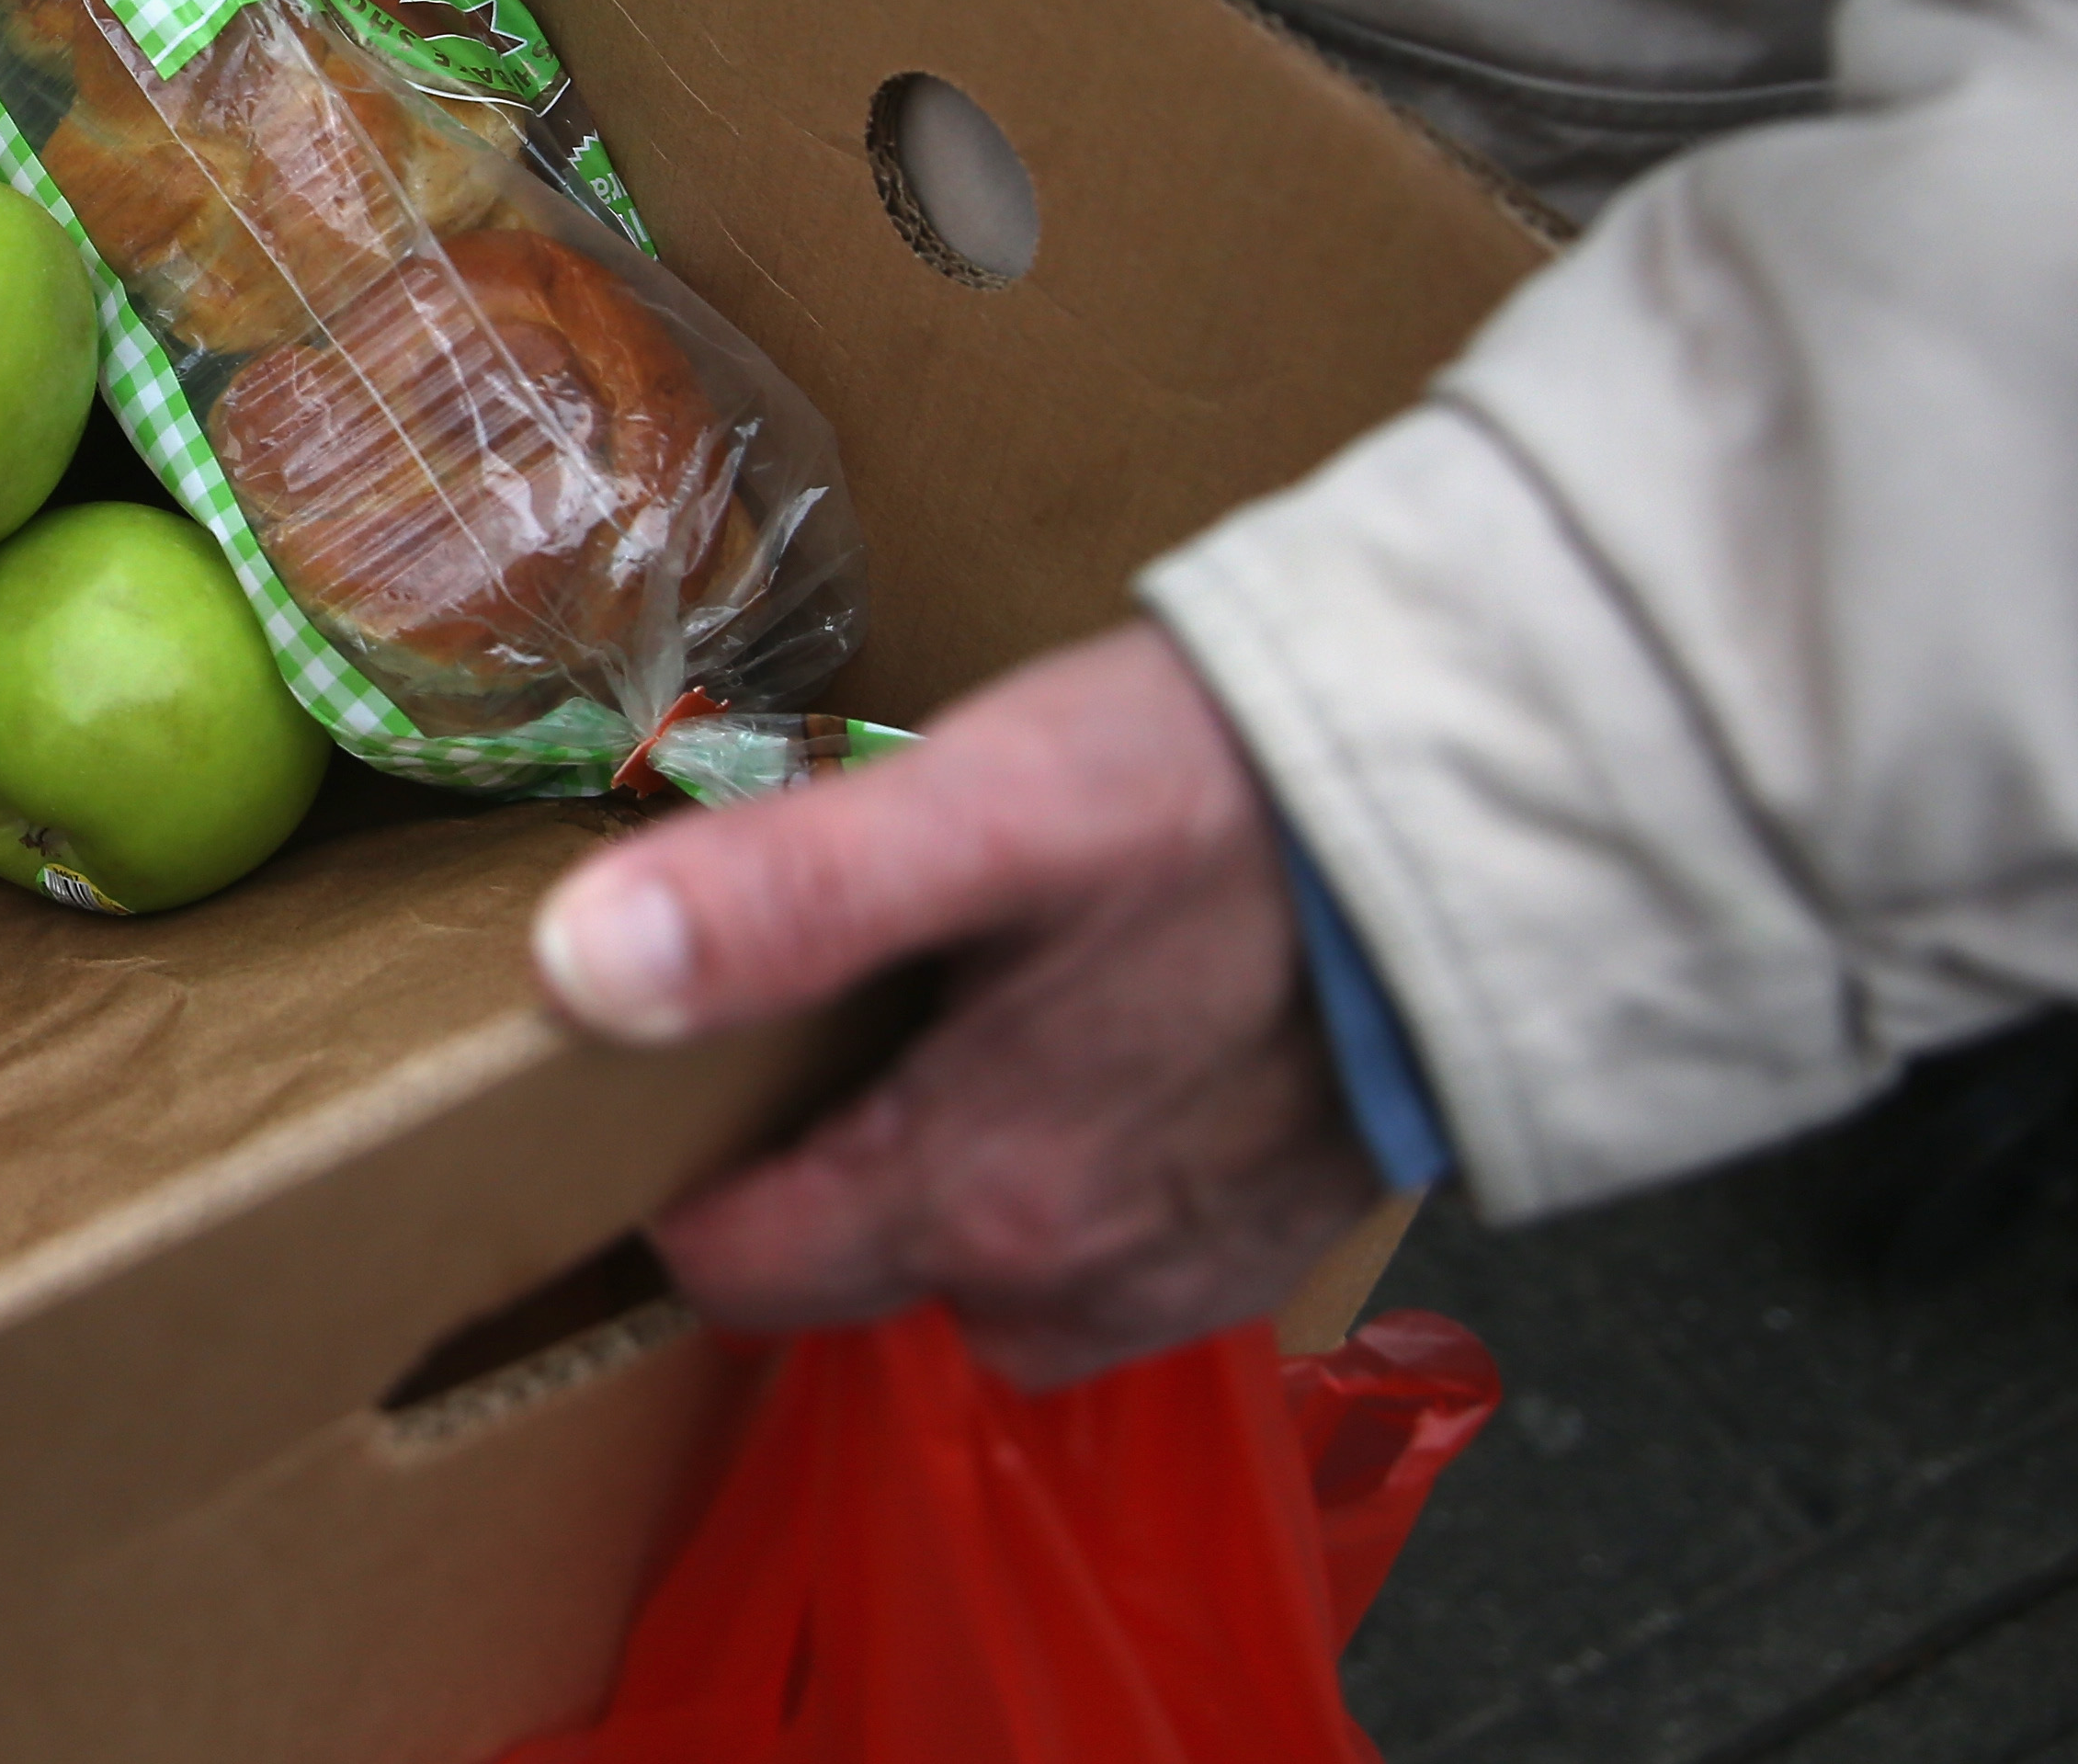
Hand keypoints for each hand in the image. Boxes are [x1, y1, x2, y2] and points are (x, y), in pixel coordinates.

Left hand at [532, 621, 1383, 1387]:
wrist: (1497, 816)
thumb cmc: (1228, 799)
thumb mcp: (978, 809)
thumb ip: (780, 900)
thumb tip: (580, 967)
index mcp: (970, 1193)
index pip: (736, 1264)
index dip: (670, 1177)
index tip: (643, 1079)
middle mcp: (1065, 1273)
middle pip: (851, 1276)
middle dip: (791, 1184)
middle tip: (773, 1037)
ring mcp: (1175, 1268)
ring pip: (981, 1278)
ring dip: (934, 1192)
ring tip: (920, 1044)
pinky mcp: (1266, 1232)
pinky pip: (1109, 1258)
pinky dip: (1062, 1189)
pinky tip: (1071, 1065)